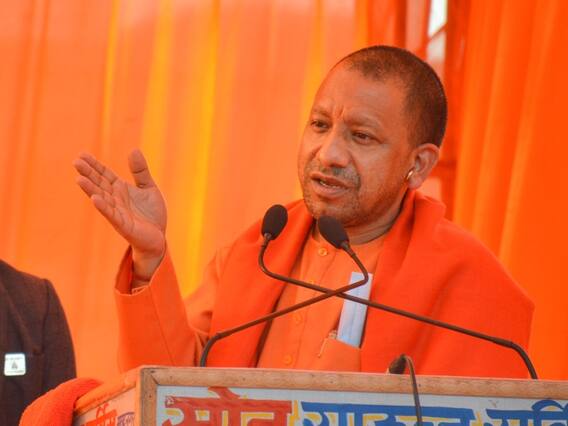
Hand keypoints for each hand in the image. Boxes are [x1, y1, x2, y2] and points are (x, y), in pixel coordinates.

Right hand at [73, 149, 166, 278]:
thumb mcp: (149, 188)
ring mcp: (118, 212)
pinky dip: (103, 207)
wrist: (158, 238)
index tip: (82, 154)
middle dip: (88, 174)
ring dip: (91, 189)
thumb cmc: (151, 214)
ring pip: (102, 199)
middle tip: (76, 162)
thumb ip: (140, 171)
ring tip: (79, 179)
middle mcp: (116, 200)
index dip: (94, 165)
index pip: (104, 175)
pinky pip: (112, 215)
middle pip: (100, 184)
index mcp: (121, 190)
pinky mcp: (123, 225)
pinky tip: (95, 199)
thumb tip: (133, 150)